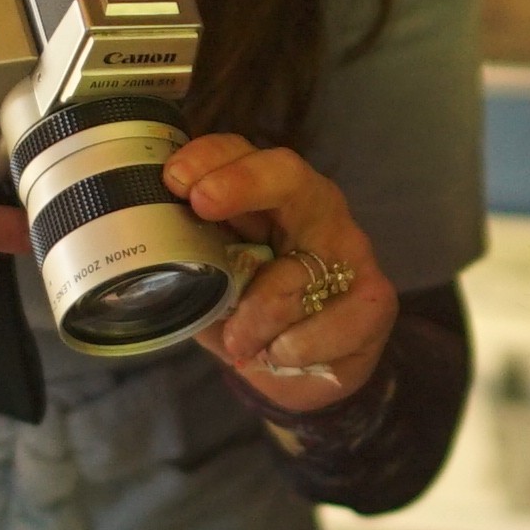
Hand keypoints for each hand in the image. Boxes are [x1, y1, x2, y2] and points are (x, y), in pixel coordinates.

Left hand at [169, 134, 397, 408]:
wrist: (306, 375)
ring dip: (259, 313)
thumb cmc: (254, 318)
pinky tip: (280, 355)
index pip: (242, 154)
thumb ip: (193, 264)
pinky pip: (330, 321)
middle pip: (288, 176)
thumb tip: (153, 256)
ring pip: (299, 270)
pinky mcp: (376, 298)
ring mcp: (350, 251)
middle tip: (201, 202)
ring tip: (240, 343)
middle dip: (242, 183)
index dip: (210, 158)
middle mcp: (314, 211)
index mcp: (269, 199)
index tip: (175, 179)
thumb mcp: (214, 288)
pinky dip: (296, 347)